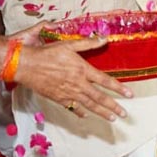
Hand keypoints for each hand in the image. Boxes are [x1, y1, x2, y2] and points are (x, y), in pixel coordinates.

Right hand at [10, 25, 132, 121]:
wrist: (27, 66)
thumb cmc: (46, 53)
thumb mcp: (68, 44)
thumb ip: (87, 43)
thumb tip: (104, 38)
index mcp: (82, 69)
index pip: (105, 81)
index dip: (119, 88)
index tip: (129, 94)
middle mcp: (78, 84)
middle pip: (100, 98)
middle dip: (114, 106)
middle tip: (124, 114)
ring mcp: (69, 93)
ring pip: (89, 105)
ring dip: (102, 112)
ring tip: (112, 118)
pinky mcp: (59, 98)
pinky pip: (73, 108)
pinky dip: (81, 112)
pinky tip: (86, 116)